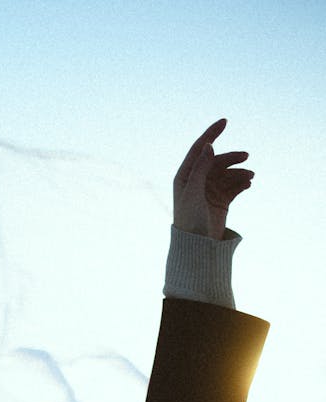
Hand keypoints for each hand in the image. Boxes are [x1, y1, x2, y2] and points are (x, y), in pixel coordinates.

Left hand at [173, 120, 253, 240]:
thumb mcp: (194, 191)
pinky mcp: (220, 201)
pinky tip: (248, 185)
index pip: (200, 148)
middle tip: (246, 157)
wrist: (197, 246)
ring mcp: (209, 190)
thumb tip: (209, 145)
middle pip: (218, 161)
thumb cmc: (190, 219)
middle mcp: (197, 180)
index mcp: (185, 175)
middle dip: (232, 158)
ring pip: (228, 173)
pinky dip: (241, 184)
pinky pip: (233, 186)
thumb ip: (201, 168)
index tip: (225, 121)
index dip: (212, 134)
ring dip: (239, 172)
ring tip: (250, 177)